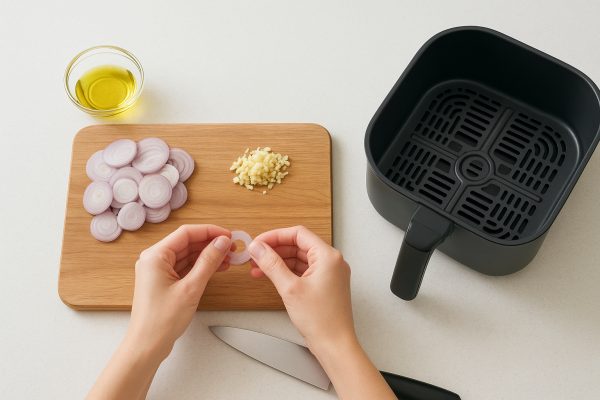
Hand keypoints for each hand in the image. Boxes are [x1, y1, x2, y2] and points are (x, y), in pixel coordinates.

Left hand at [128, 224, 231, 358]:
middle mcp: (154, 260)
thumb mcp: (191, 288)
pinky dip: (201, 266)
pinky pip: (185, 267)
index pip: (186, 233)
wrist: (147, 345)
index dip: (210, 232)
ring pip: (187, 255)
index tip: (228, 235)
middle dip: (211, 243)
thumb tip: (222, 243)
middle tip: (232, 247)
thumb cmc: (161, 320)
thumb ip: (208, 262)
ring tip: (229, 258)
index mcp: (155, 256)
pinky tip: (217, 267)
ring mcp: (158, 271)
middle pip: (187, 242)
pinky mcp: (164, 282)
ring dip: (208, 255)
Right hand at [248, 226, 395, 399]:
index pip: (298, 234)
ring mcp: (329, 274)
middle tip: (255, 255)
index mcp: (328, 256)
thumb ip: (271, 264)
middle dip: (275, 249)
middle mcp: (331, 262)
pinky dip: (287, 272)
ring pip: (299, 259)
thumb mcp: (290, 288)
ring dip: (278, 262)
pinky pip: (303, 271)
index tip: (258, 242)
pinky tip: (271, 277)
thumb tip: (258, 248)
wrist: (334, 345)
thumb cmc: (322, 320)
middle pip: (298, 245)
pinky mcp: (325, 285)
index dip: (275, 236)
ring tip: (258, 267)